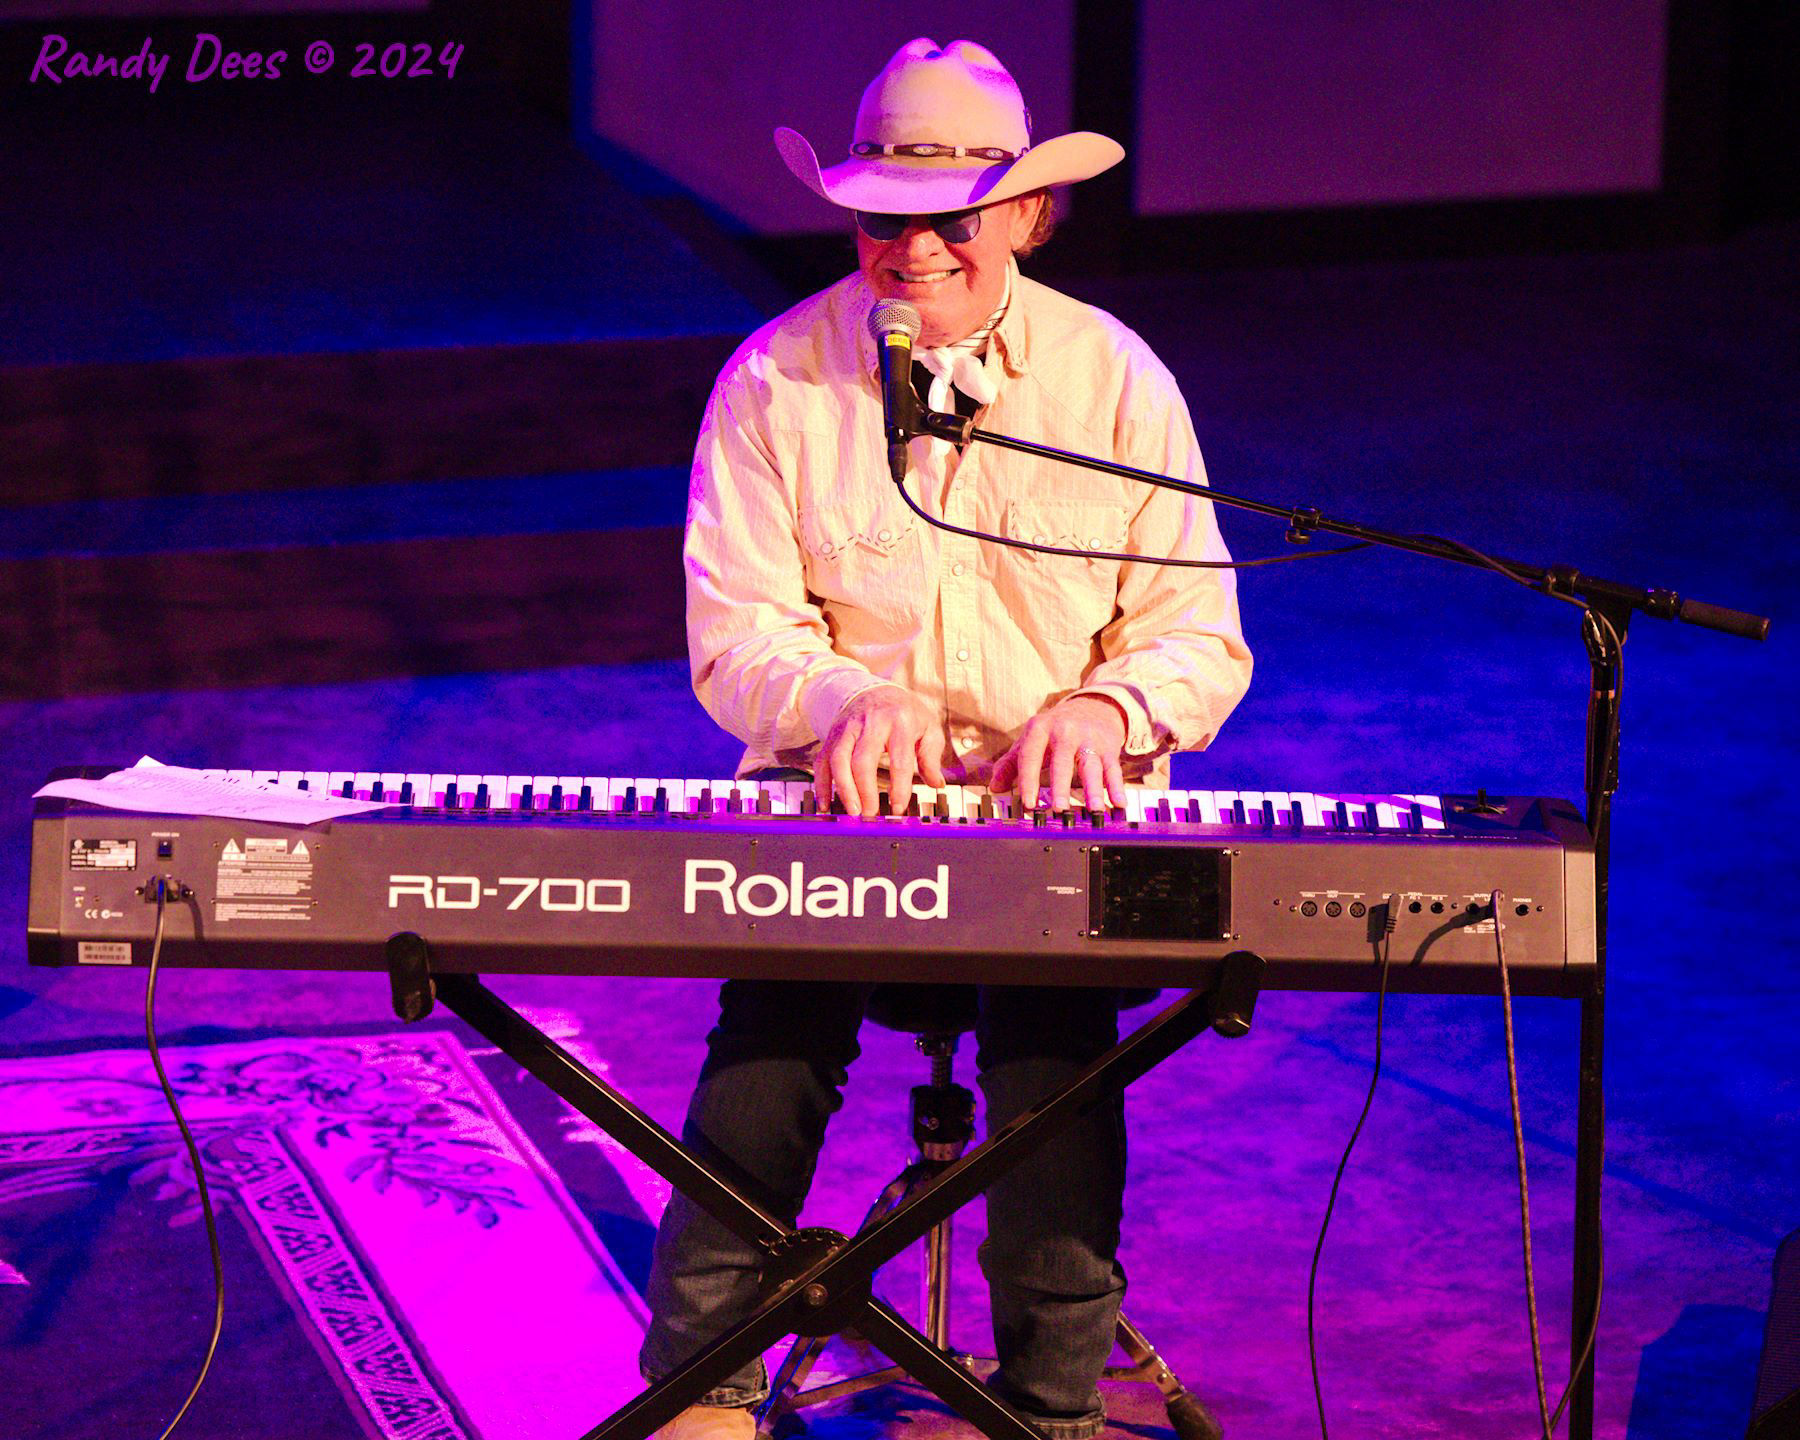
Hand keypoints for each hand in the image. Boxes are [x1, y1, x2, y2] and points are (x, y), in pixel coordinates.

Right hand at [817, 686, 947, 817]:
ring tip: (852, 811)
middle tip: (870, 814)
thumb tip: (936, 784)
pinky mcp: (832, 736)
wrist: (876, 690)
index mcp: (899, 721)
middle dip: (865, 791)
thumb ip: (931, 757)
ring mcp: (847, 729)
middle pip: (862, 760)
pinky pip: (822, 761)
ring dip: (843, 789)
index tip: (898, 808)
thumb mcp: (927, 728)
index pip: (899, 759)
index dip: (899, 786)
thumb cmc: (904, 713)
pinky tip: (825, 804)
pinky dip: (822, 785)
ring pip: (838, 760)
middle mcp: (870, 723)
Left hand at [990, 695, 1128, 811]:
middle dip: (1061, 787)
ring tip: (1094, 809)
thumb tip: (995, 787)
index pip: (1031, 757)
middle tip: (1059, 809)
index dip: (1028, 781)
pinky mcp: (1108, 747)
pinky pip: (1113, 769)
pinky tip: (1119, 803)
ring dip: (1093, 789)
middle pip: (1063, 762)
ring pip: (1091, 766)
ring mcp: (1089, 740)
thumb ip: (1010, 764)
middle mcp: (1065, 732)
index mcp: (1040, 729)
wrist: (1091, 707)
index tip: (1028, 804)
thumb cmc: (1055, 730)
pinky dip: (1117, 787)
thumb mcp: (1030, 740)